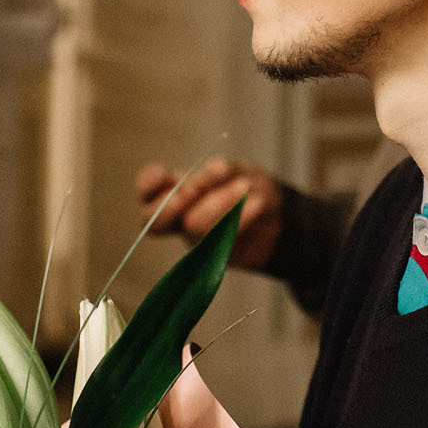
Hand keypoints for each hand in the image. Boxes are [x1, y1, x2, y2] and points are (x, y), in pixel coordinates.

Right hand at [135, 157, 283, 272]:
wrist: (279, 217)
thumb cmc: (249, 187)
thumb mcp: (236, 171)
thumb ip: (221, 172)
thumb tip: (214, 170)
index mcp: (176, 190)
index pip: (148, 191)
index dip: (148, 184)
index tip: (162, 173)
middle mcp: (180, 219)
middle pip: (155, 221)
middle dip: (171, 204)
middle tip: (195, 188)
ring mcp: (196, 241)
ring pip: (192, 229)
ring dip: (217, 204)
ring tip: (244, 186)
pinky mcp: (218, 256)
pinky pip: (222, 242)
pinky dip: (242, 218)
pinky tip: (256, 204)